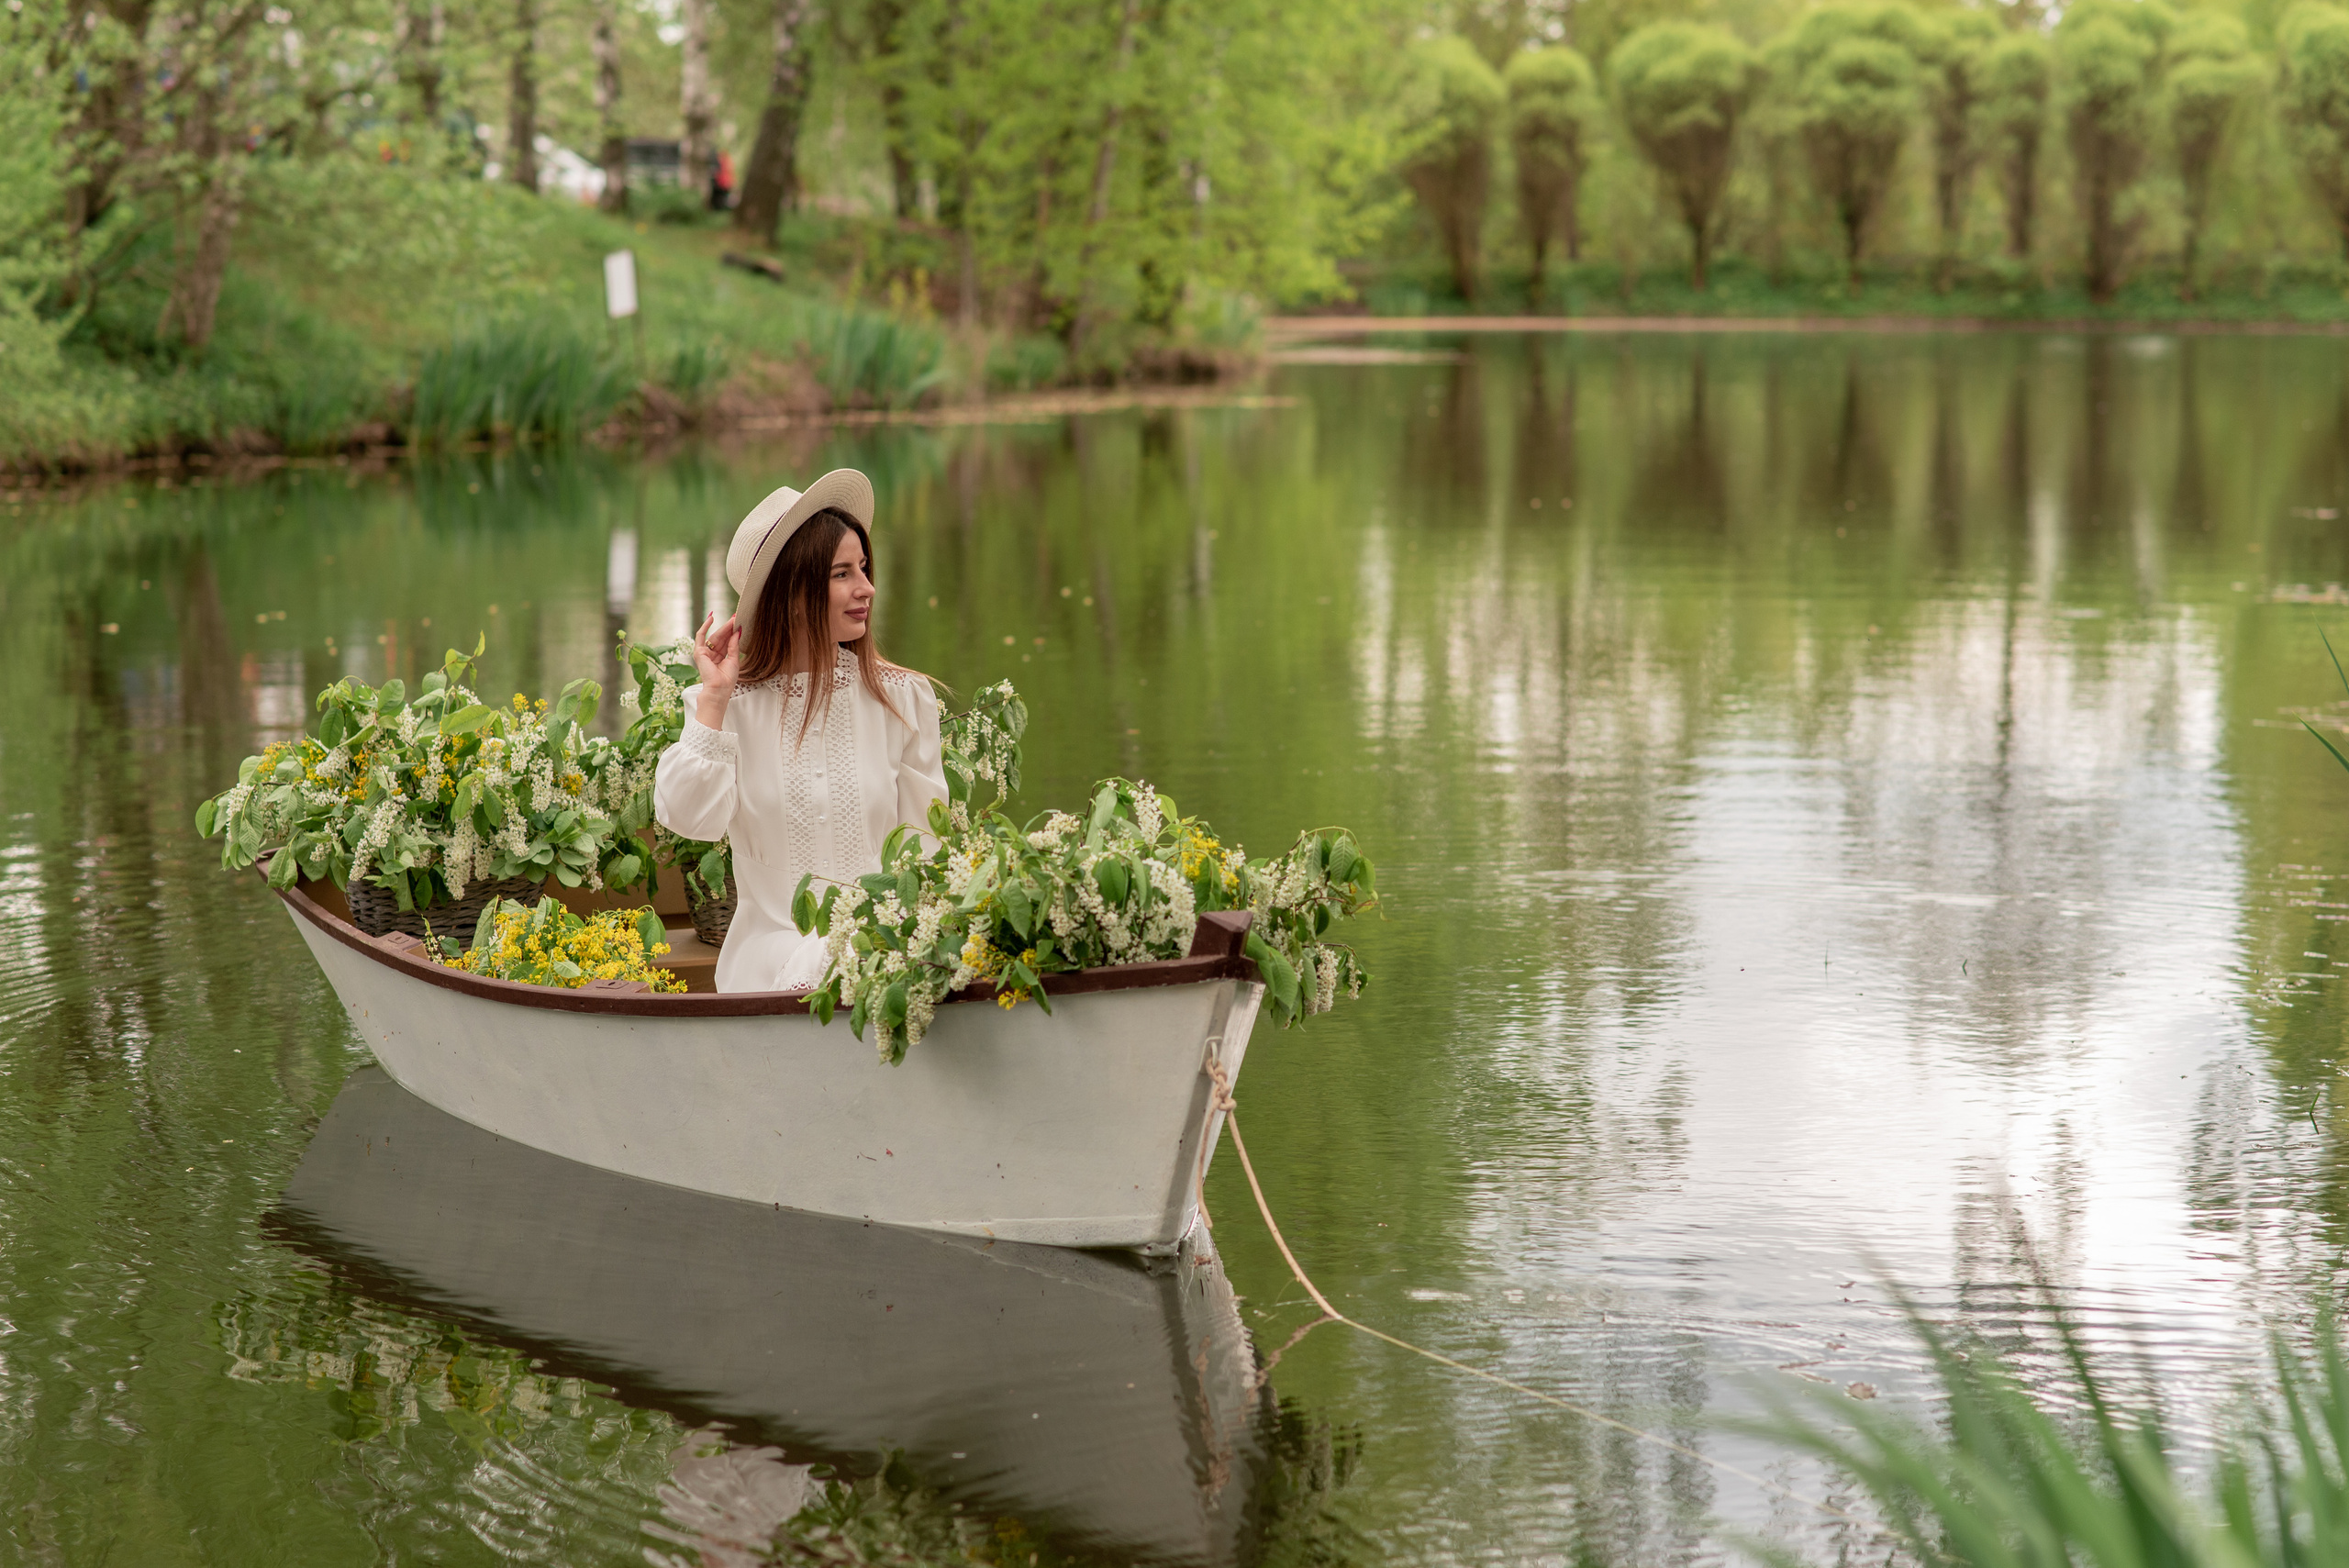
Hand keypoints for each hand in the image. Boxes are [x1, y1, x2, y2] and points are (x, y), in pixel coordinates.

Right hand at [692, 611, 739, 726]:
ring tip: (733, 618)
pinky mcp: (699, 652)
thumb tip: (738, 631)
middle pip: (721, 637)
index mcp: (720, 657)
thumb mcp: (734, 660)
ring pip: (715, 636)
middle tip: (737, 616)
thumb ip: (734, 645)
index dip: (733, 632)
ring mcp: (704, 653)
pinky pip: (700, 636)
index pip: (727, 641)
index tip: (740, 622)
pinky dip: (705, 626)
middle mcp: (712, 654)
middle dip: (729, 627)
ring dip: (723, 627)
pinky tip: (711, 617)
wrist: (719, 689)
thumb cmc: (727, 680)